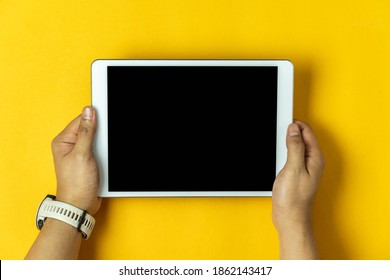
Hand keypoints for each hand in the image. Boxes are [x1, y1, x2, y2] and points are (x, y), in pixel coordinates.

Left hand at [51, 106, 100, 214]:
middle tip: (101, 146)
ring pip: (96, 140)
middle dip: (100, 135)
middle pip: (89, 129)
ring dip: (103, 145)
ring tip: (101, 157)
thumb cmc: (76, 184)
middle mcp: (70, 145)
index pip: (80, 120)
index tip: (106, 118)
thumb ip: (86, 132)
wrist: (80, 205)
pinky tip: (104, 160)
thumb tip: (89, 112)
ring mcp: (79, 153)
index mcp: (63, 141)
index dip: (94, 119)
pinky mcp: (88, 160)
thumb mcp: (82, 154)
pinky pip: (99, 150)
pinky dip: (104, 153)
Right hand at [272, 120, 324, 258]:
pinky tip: (278, 152)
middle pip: (303, 138)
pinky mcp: (297, 173)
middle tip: (280, 125)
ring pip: (297, 146)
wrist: (289, 217)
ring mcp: (305, 168)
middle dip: (292, 130)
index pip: (308, 133)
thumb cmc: (293, 198)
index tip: (284, 120)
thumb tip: (293, 130)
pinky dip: (285, 150)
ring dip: (288, 140)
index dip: (296, 124)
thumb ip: (294, 147)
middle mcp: (312, 162)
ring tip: (279, 135)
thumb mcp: (293, 168)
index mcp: (315, 159)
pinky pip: (292, 155)